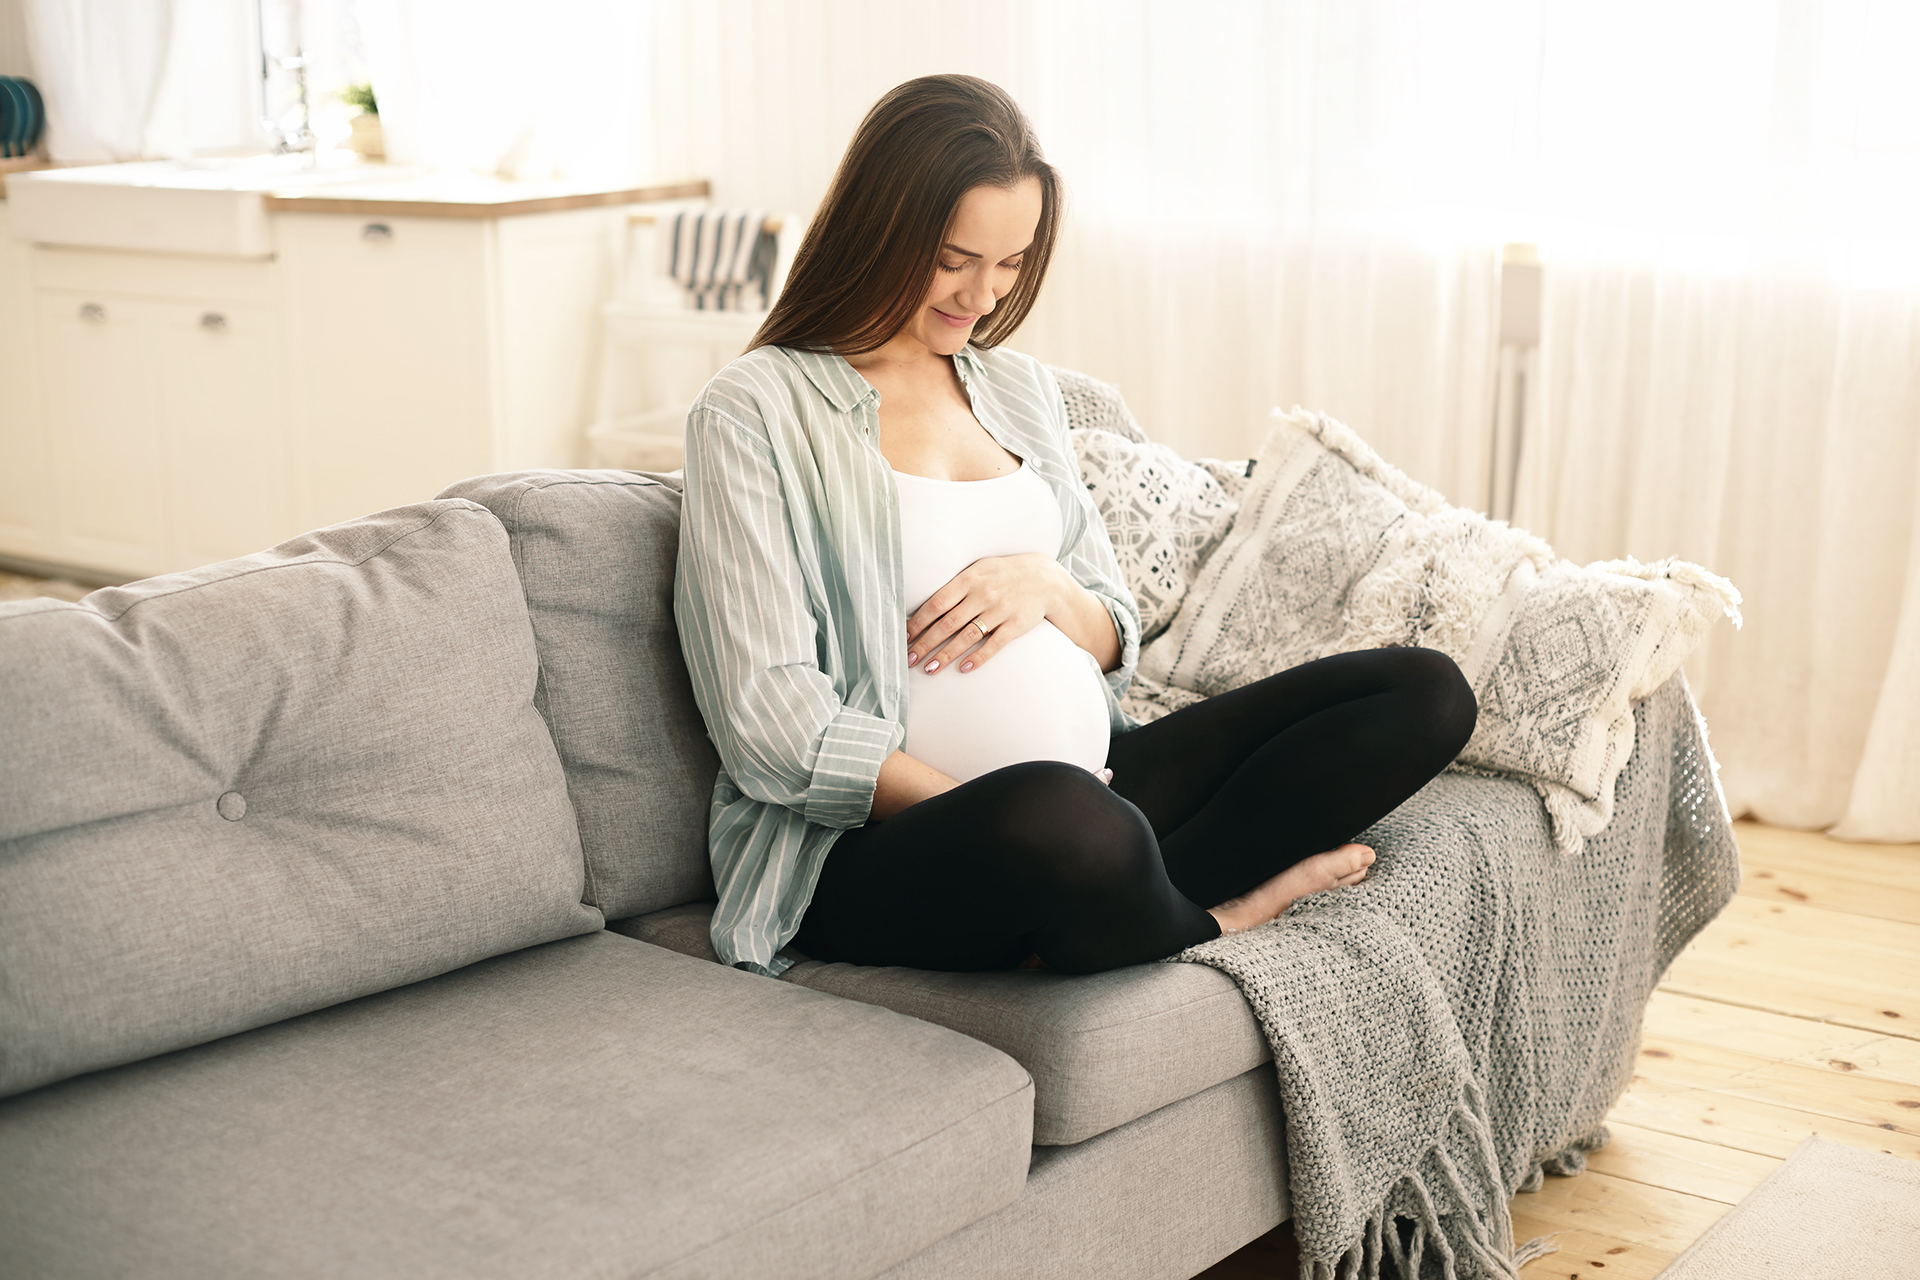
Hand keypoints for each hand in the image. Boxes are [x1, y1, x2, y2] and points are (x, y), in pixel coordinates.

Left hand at [906, 552, 1070, 674]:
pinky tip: (963, 669)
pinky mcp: (1016, 625)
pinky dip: (977, 658)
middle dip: (925, 643)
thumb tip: (926, 608)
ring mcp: (1000, 610)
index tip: (904, 637)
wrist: (1045, 579)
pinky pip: (994, 645)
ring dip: (946, 655)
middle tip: (909, 659)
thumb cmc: (1003, 575)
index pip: (936, 603)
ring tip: (929, 669)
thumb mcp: (979, 570)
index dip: (918, 622)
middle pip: (947, 623)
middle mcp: (983, 594)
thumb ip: (956, 586)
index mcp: (969, 579)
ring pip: (967, 637)